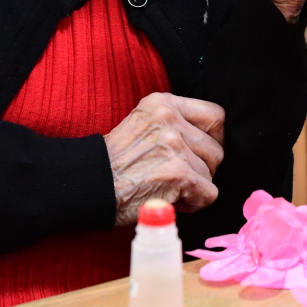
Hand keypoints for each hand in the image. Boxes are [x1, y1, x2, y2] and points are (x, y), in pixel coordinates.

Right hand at [104, 93, 225, 226]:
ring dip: (195, 187)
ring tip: (169, 188)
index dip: (215, 139)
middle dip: (203, 169)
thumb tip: (215, 139)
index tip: (202, 153)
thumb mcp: (143, 124)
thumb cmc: (116, 162)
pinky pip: (208, 193)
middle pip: (217, 148)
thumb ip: (175, 123)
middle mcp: (170, 119)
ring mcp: (174, 145)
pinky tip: (171, 200)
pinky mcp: (178, 173)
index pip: (216, 116)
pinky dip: (193, 203)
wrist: (89, 184)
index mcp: (163, 103)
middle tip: (179, 177)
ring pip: (212, 173)